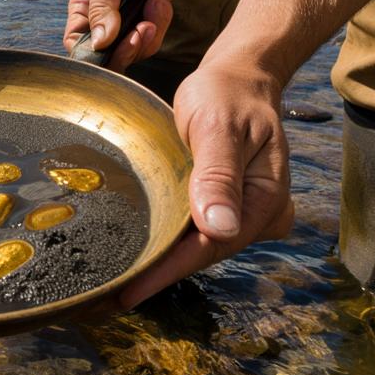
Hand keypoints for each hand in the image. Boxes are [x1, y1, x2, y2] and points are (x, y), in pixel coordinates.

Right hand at [63, 0, 185, 71]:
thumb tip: (101, 43)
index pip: (77, 46)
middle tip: (141, 30)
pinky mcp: (149, 22)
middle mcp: (102, 21)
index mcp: (83, 10)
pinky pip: (153, 41)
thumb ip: (103, 9)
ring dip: (149, 34)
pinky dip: (161, 24)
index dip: (92, 55)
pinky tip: (160, 1)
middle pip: (108, 57)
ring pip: (134, 52)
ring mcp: (126, 23)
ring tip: (154, 5)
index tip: (111, 47)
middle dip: (127, 49)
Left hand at [117, 62, 294, 307]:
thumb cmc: (227, 95)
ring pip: (197, 246)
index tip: (131, 290)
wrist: (238, 78)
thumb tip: (220, 228)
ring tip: (114, 282)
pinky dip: (167, 241)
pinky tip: (136, 253)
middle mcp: (258, 214)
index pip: (212, 245)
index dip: (169, 269)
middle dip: (159, 272)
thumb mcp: (219, 127)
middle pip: (204, 252)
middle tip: (108, 296)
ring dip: (160, 261)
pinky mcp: (225, 206)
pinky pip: (194, 231)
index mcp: (266, 199)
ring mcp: (242, 213)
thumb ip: (218, 175)